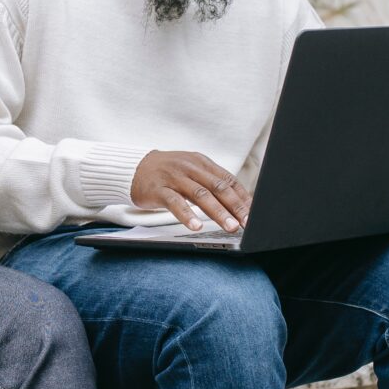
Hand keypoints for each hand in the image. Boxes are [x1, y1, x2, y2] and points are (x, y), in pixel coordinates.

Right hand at [130, 151, 250, 232]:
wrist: (135, 167)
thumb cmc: (167, 173)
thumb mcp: (191, 171)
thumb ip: (211, 183)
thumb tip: (237, 203)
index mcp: (202, 162)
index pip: (228, 180)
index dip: (243, 197)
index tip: (254, 214)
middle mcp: (190, 168)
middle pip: (218, 187)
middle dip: (235, 206)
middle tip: (247, 222)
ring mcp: (174, 178)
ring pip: (200, 195)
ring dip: (218, 212)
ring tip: (230, 226)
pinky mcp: (159, 189)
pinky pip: (175, 203)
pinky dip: (187, 215)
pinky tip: (196, 226)